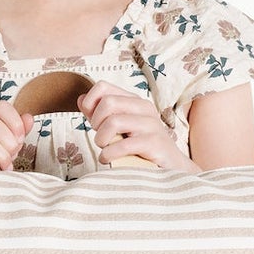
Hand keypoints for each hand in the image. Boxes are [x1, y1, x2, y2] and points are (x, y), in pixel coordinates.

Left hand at [79, 86, 193, 171]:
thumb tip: (81, 99)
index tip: (92, 121)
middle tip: (101, 138)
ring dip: (102, 140)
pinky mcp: (154, 143)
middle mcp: (143, 108)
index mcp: (134, 101)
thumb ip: (100, 114)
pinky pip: (123, 145)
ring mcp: (150, 124)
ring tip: (104, 149)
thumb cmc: (142, 148)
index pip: (103, 86)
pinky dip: (109, 154)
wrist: (172, 167)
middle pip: (108, 102)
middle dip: (96, 122)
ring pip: (113, 122)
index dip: (90, 103)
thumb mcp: (119, 128)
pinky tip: (108, 159)